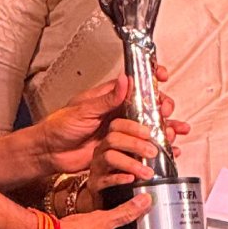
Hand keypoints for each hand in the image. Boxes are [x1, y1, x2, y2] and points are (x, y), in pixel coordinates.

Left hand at [40, 69, 186, 175]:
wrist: (51, 153)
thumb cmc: (61, 126)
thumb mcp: (83, 109)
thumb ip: (106, 98)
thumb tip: (125, 80)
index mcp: (109, 97)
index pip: (134, 82)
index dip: (150, 77)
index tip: (162, 75)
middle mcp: (118, 112)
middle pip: (148, 105)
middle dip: (162, 106)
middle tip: (166, 110)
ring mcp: (121, 131)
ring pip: (150, 126)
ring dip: (166, 127)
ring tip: (177, 130)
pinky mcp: (121, 149)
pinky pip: (143, 146)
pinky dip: (159, 148)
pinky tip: (172, 150)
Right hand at [87, 116, 165, 206]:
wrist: (107, 198)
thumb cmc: (125, 172)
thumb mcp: (139, 156)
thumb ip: (155, 144)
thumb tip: (172, 134)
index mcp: (113, 140)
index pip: (118, 125)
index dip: (132, 126)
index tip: (148, 133)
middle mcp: (102, 150)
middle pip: (113, 138)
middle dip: (135, 144)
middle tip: (153, 153)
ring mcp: (98, 166)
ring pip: (110, 157)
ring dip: (131, 163)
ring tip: (148, 173)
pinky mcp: (96, 183)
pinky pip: (105, 179)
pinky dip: (119, 178)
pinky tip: (131, 180)